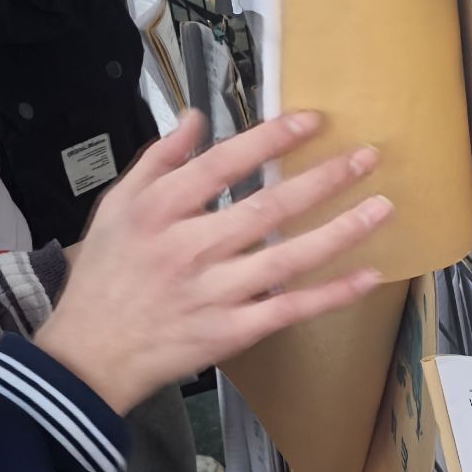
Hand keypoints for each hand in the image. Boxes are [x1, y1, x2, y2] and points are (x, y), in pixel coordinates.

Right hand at [33, 111, 387, 415]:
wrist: (91, 352)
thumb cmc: (105, 275)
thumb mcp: (115, 204)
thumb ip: (157, 158)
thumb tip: (195, 118)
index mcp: (159, 210)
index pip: (224, 164)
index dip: (270, 139)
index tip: (311, 121)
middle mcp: (189, 248)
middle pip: (267, 207)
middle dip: (322, 179)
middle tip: (366, 157)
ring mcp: (214, 292)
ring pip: (288, 258)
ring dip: (340, 231)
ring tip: (381, 206)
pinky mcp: (231, 331)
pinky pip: (290, 308)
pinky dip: (330, 294)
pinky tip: (365, 275)